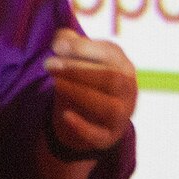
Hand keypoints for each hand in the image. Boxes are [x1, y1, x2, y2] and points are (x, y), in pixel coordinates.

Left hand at [44, 30, 136, 155]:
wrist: (92, 115)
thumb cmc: (86, 76)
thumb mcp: (80, 56)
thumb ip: (70, 43)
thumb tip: (61, 42)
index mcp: (124, 66)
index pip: (111, 54)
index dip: (84, 49)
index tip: (56, 47)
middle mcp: (129, 90)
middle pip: (111, 79)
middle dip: (78, 71)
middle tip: (49, 65)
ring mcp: (122, 115)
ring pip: (109, 107)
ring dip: (80, 94)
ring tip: (55, 84)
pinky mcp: (109, 136)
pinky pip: (99, 135)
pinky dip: (82, 127)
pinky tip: (64, 115)